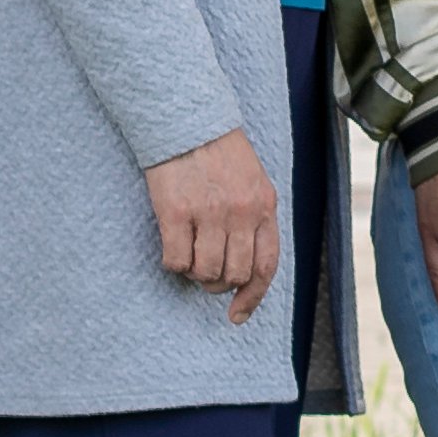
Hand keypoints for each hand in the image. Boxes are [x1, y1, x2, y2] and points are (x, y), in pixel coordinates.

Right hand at [147, 128, 280, 324]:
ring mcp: (209, 213)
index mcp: (265, 207)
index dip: (252, 296)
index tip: (236, 315)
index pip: (266, 265)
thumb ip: (255, 220)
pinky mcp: (176, 212)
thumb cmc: (220, 154)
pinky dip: (172, 263)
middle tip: (205, 270)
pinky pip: (175, 260)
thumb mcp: (253, 183)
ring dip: (194, 273)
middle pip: (234, 274)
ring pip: (205, 272)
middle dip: (218, 282)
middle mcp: (241, 213)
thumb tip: (245, 268)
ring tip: (188, 253)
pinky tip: (172, 246)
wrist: (187, 122)